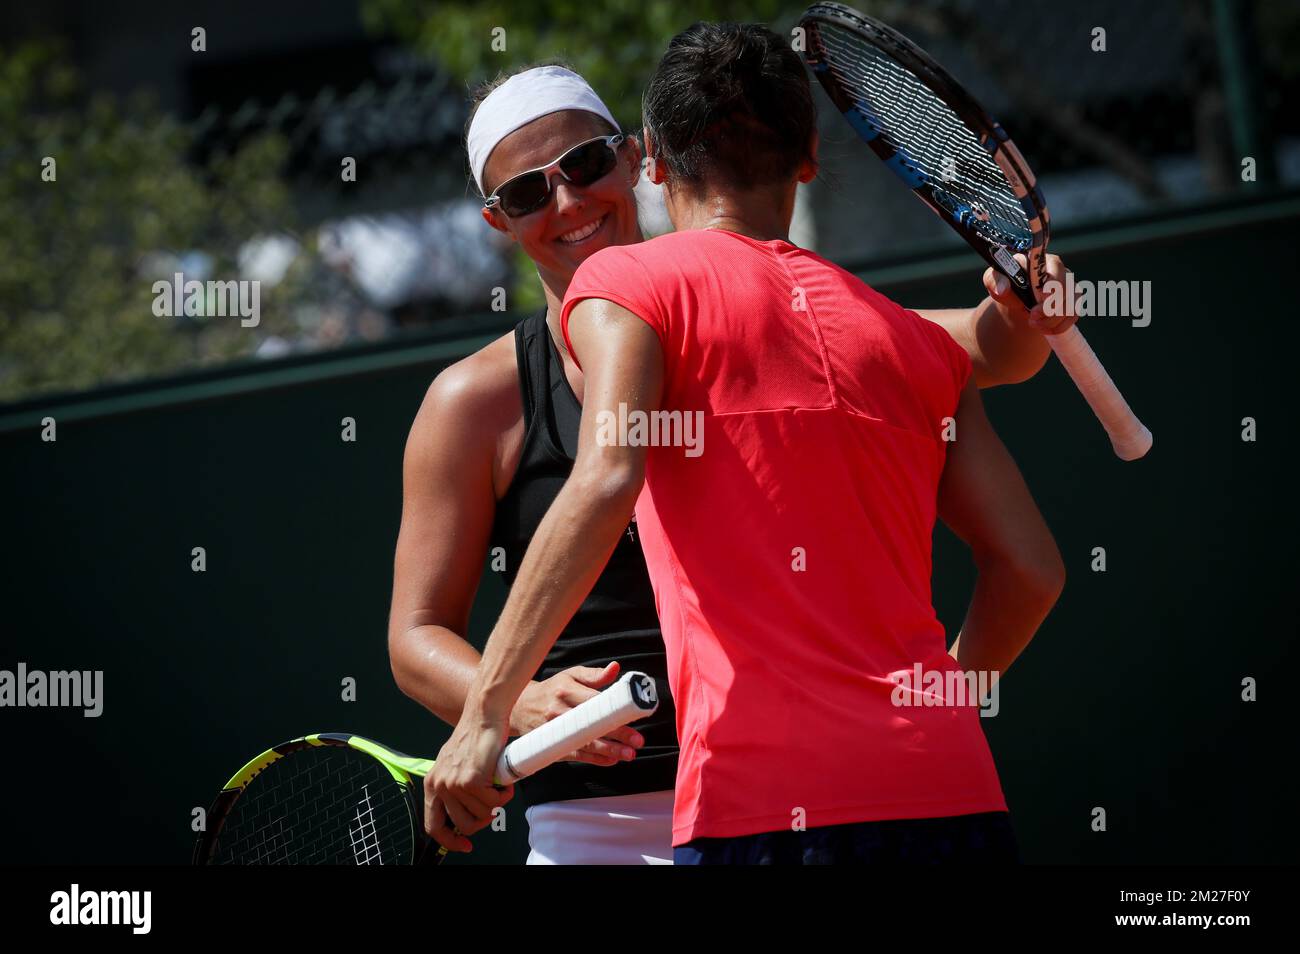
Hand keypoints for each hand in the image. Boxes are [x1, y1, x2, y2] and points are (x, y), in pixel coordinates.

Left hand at [424, 712, 512, 852]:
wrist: (483, 716)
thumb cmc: (474, 737)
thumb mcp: (454, 764)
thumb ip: (454, 787)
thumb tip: (465, 813)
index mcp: (432, 783)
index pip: (433, 826)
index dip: (450, 841)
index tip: (465, 845)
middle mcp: (439, 785)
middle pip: (463, 826)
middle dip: (483, 820)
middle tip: (493, 806)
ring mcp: (454, 784)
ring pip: (481, 816)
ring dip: (496, 805)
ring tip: (499, 787)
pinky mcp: (471, 780)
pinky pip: (493, 803)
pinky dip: (504, 796)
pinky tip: (504, 782)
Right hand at [510, 661, 642, 766]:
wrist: (519, 708)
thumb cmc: (551, 690)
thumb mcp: (570, 676)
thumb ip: (594, 675)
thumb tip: (616, 668)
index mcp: (566, 691)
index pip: (594, 701)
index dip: (614, 709)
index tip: (634, 715)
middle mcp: (559, 711)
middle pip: (592, 725)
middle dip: (617, 734)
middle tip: (637, 741)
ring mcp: (555, 731)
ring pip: (585, 743)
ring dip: (609, 750)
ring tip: (629, 754)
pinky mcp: (552, 745)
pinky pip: (575, 755)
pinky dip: (594, 759)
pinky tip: (611, 760)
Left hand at [983, 253, 1076, 335]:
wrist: (1018, 300)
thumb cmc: (1007, 285)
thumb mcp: (995, 280)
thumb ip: (996, 281)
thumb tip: (1002, 289)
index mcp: (1045, 262)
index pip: (1056, 269)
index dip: (1052, 283)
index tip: (1041, 296)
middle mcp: (1063, 273)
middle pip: (1066, 291)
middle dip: (1049, 308)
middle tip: (1032, 316)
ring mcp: (1071, 289)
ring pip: (1070, 307)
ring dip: (1050, 320)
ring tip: (1033, 323)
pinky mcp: (1073, 304)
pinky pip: (1072, 318)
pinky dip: (1057, 327)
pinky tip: (1042, 328)